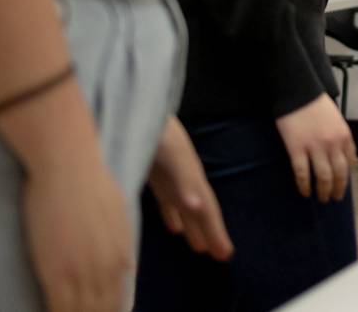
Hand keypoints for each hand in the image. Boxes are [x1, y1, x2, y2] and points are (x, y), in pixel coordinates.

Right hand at [23, 147, 132, 311]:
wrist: (70, 167)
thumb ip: (121, 246)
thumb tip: (126, 267)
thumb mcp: (118, 216)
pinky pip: (59, 308)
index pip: (118, 301)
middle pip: (102, 310)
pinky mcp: (56, 272)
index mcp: (122, 255)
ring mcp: (81, 272)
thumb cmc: (92, 183)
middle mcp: (107, 268)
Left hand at [146, 117, 232, 261]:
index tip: (226, 254)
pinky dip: (170, 213)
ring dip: (191, 224)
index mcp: (189, 174)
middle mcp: (182, 175)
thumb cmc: (152, 126)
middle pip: (199, 208)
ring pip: (183, 205)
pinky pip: (165, 198)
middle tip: (219, 256)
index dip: (216, 231)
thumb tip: (198, 206)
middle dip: (208, 231)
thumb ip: (183, 179)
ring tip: (198, 247)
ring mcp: (166, 172)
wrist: (131, 101)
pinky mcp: (149, 169)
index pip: (206, 208)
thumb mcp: (169, 151)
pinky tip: (171, 226)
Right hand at [275, 94, 356, 202]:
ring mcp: (315, 147)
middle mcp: (332, 144)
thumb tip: (349, 160)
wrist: (298, 92)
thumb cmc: (317, 105)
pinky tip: (304, 192)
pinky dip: (304, 186)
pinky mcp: (297, 149)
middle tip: (333, 199)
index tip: (342, 187)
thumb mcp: (337, 121)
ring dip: (323, 191)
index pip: (349, 164)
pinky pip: (302, 173)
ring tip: (321, 198)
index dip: (346, 179)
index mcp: (344, 136)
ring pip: (323, 177)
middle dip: (337, 190)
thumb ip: (342, 139)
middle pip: (339, 174)